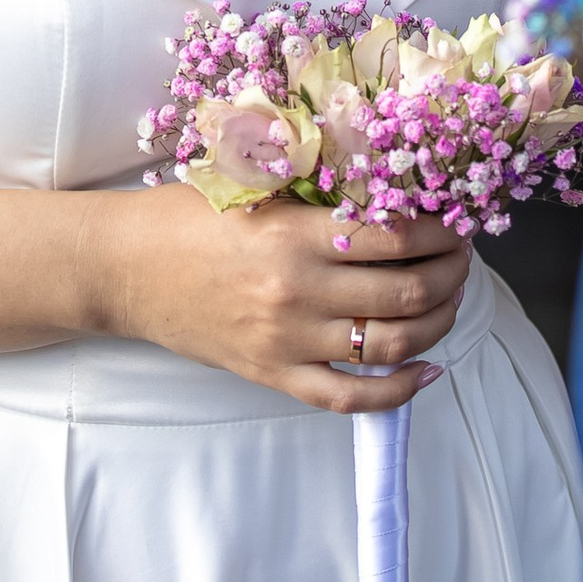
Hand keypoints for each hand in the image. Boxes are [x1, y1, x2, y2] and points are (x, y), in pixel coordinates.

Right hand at [78, 184, 471, 411]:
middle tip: (461, 260)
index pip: (396, 235)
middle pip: (407, 293)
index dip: (441, 231)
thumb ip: (313, 188)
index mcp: (293, 232)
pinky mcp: (272, 374)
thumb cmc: (183, 216)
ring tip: (447, 303)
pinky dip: (398, 391)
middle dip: (452, 276)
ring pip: (391, 345)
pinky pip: (350, 397)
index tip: (454, 223)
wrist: (122, 268)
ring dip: (437, 324)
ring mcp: (287, 340)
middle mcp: (297, 290)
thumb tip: (387, 185)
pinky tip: (426, 371)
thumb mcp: (249, 184)